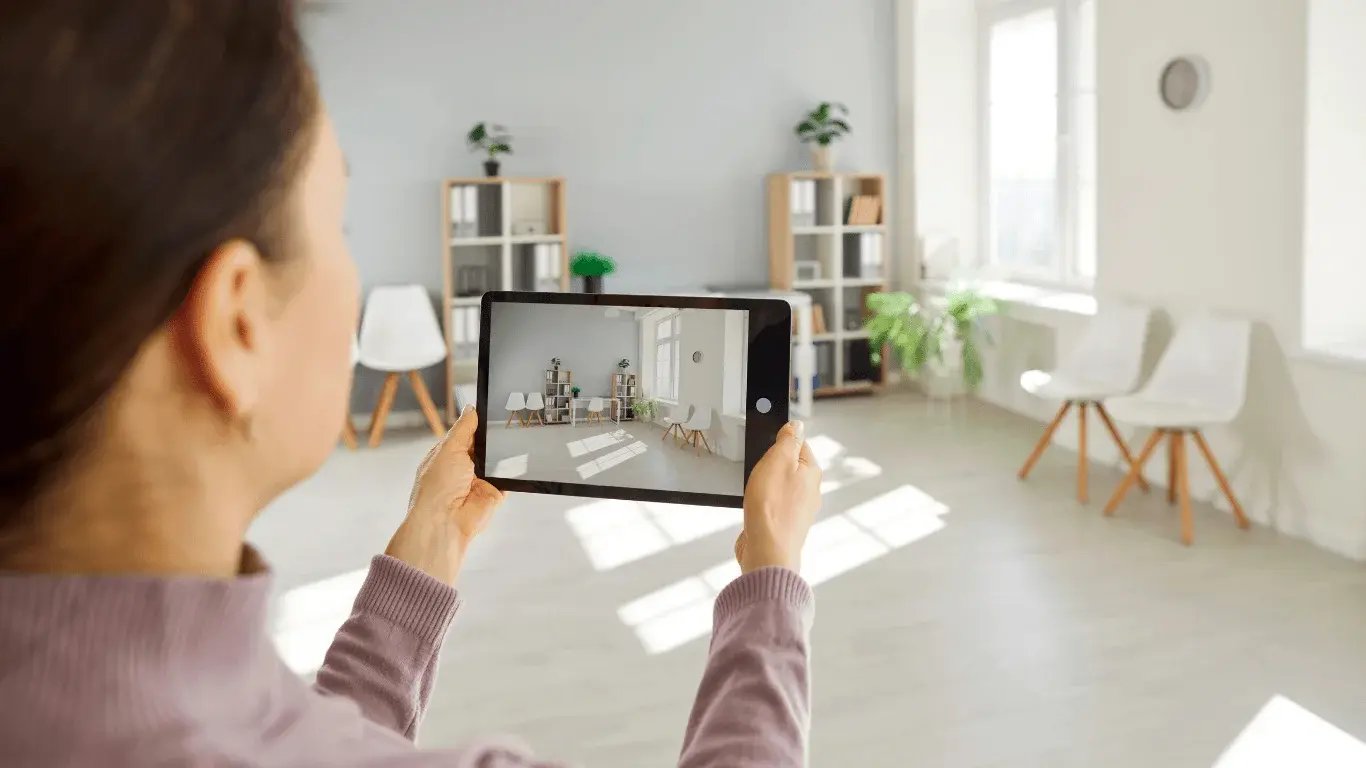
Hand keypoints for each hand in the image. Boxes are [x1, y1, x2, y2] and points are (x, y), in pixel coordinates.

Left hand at [386, 406, 504, 585]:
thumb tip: (471, 408)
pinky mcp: (495, 491)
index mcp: (448, 453)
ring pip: (498, 458)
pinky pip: (509, 475)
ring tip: (505, 447)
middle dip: (493, 437)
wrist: (445, 522)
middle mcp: (464, 466)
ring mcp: (480, 479)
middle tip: (505, 425)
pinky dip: (512, 470)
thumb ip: (464, 428)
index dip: (479, 421)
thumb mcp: (448, 448)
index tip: (493, 408)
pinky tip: (512, 463)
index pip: (468, 431)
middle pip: (486, 444)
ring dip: (502, 454)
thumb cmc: (436, 488)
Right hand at [734, 420, 820, 573]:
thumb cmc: (771, 508)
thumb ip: (788, 440)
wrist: (767, 551)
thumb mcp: (777, 461)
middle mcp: (810, 491)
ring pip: (780, 487)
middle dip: (770, 466)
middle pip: (789, 466)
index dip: (779, 441)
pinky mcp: (785, 524)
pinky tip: (754, 508)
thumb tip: (796, 425)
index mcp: (812, 472)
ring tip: (755, 491)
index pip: (799, 444)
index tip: (766, 444)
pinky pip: (773, 506)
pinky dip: (762, 504)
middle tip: (757, 470)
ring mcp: (798, 510)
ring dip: (765, 486)